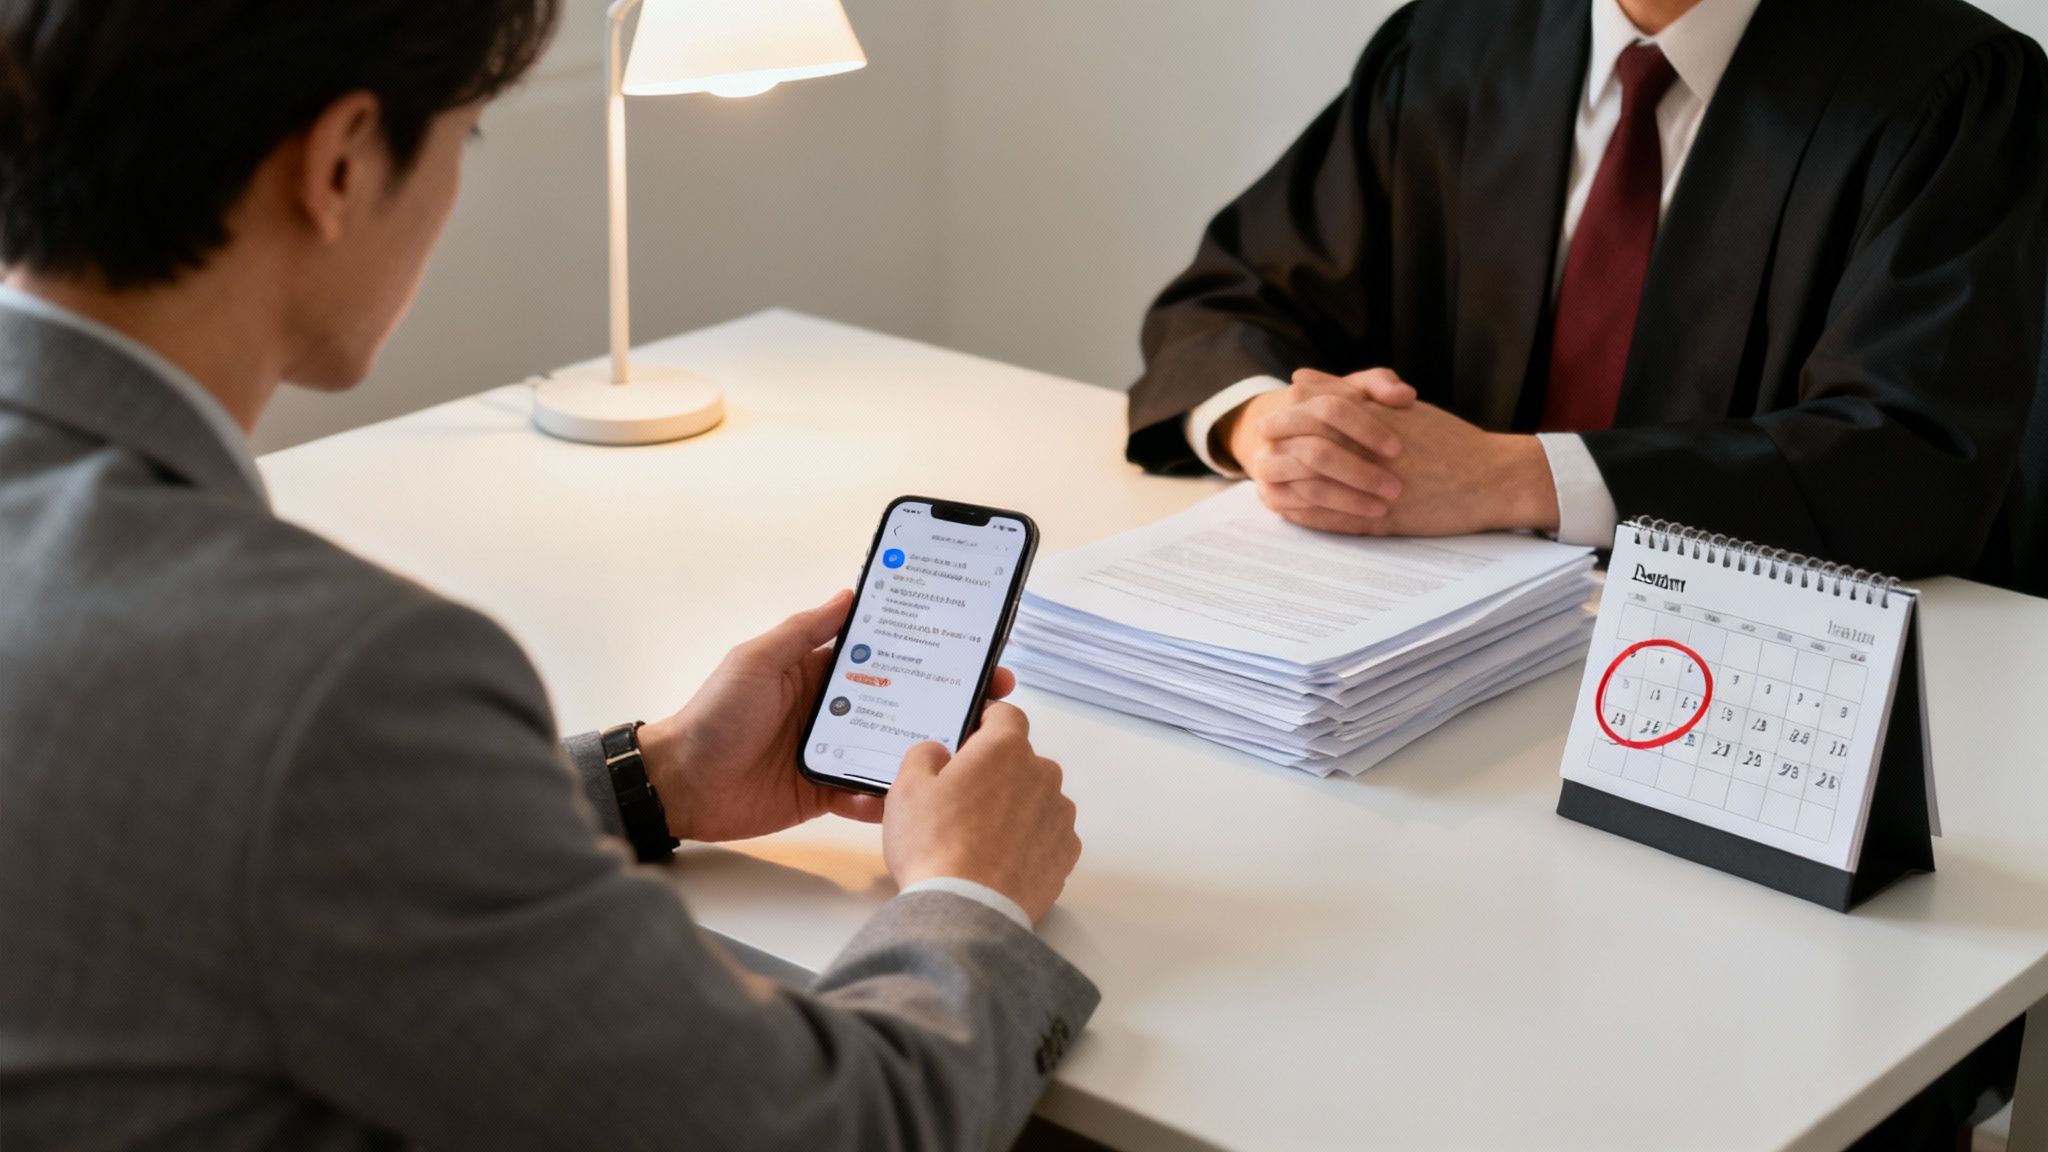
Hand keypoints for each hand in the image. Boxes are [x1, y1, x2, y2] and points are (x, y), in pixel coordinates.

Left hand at [637, 590, 1018, 842]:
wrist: (682, 784)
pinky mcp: (827, 791)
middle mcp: (836, 707)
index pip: (886, 652)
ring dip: (928, 746)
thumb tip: (849, 594)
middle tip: (992, 693)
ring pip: (895, 746)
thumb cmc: (712, 715)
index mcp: (821, 670)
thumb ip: (803, 631)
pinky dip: (887, 795)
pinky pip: (868, 792)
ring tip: (967, 745)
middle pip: (905, 698)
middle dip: (948, 695)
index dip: (927, 646)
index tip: (968, 639)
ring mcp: (835, 749)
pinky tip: (910, 793)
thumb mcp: (756, 660)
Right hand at [883, 702, 1080, 923]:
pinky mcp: (1066, 852)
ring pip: (1036, 798)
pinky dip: (1029, 841)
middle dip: (995, 773)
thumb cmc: (935, 845)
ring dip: (1014, 808)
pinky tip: (1000, 859)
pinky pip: (1047, 834)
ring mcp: (1059, 815)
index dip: (986, 720)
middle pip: (1020, 760)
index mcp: (1004, 749)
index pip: (1005, 713)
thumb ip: (924, 755)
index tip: (971, 734)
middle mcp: (1042, 774)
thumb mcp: (907, 788)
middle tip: (961, 800)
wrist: (966, 910)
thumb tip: (939, 753)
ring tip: (979, 837)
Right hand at [1222, 367, 1418, 520]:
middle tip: (1395, 488)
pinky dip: (1336, 520)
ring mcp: (1268, 465)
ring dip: (1349, 500)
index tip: (1397, 449)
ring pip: (1311, 487)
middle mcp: (1274, 431)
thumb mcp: (1355, 392)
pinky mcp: (1269, 494)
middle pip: (1318, 453)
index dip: (1366, 429)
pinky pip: (1303, 513)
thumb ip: (1380, 385)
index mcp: (1297, 399)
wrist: (1288, 438)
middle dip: (1359, 472)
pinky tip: (1364, 523)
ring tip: (1383, 508)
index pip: (1332, 409)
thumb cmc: (1335, 415)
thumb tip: (1404, 396)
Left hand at [1231, 368, 1558, 536]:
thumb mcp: (1399, 408)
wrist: (1491, 478)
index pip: (1314, 411)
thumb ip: (1349, 391)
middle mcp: (1372, 450)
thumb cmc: (1449, 440)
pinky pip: (1332, 520)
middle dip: (1276, 452)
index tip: (1268, 422)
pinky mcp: (1384, 519)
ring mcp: (1376, 487)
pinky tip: (1288, 513)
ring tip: (1265, 487)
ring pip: (1314, 488)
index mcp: (1375, 418)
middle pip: (1306, 447)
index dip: (1284, 417)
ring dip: (1284, 488)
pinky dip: (1305, 516)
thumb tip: (1301, 377)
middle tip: (1259, 455)